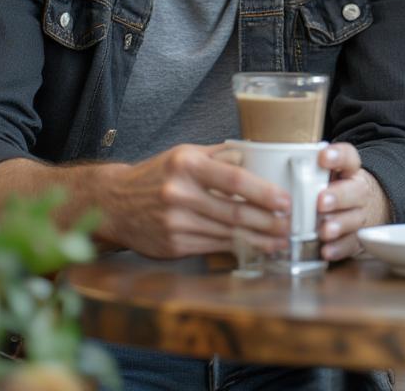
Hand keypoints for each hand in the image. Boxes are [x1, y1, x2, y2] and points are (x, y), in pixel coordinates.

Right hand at [99, 143, 290, 258]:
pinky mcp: (172, 246)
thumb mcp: (185, 154)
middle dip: (268, 221)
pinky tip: (254, 248)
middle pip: (234, 211)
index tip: (285, 200)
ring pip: (226, 233)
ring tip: (280, 240)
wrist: (113, 203)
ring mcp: (175, 223)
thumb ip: (221, 155)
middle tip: (291, 224)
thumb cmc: (157, 175)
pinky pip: (213, 247)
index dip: (263, 192)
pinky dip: (237, 249)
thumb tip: (258, 155)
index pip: (233, 179)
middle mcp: (180, 194)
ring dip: (258, 239)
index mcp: (187, 165)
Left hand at [316, 142, 390, 261]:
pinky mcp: (358, 238)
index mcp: (350, 171)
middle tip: (321, 202)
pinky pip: (351, 244)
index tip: (322, 157)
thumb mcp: (329, 174)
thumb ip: (310, 170)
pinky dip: (339, 248)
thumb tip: (274, 166)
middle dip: (338, 197)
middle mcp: (358, 191)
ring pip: (354, 219)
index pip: (349, 157)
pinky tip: (326, 250)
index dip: (338, 156)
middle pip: (355, 191)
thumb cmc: (337, 188)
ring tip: (324, 230)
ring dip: (339, 224)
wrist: (367, 208)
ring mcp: (360, 215)